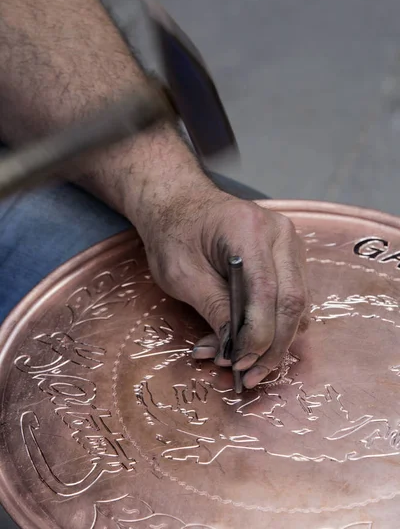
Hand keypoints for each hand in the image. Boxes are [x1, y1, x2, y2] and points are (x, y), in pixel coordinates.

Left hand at [133, 181, 308, 388]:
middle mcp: (280, 233)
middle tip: (249, 376)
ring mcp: (289, 244)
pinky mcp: (289, 257)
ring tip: (249, 367)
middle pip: (293, 300)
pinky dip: (277, 326)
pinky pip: (293, 298)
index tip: (237, 362)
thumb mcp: (182, 274)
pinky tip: (255, 345)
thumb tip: (234, 352)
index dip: (257, 335)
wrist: (179, 203)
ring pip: (299, 303)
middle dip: (273, 346)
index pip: (267, 291)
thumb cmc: (174, 233)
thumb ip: (214, 309)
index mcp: (249, 229)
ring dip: (277, 341)